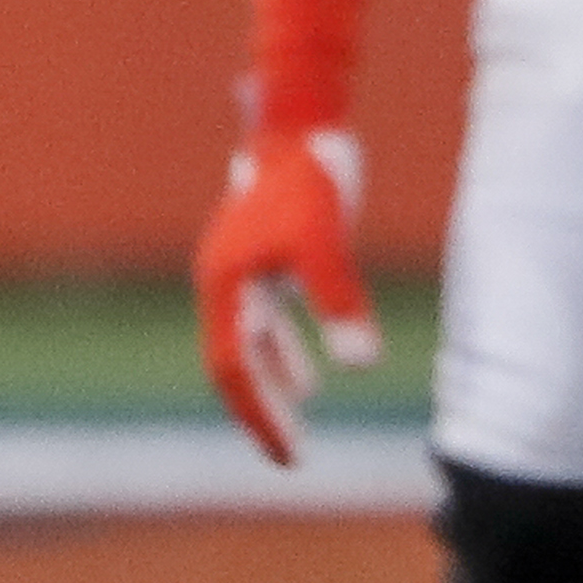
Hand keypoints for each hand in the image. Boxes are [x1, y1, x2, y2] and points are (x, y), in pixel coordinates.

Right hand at [196, 123, 379, 466]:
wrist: (298, 125)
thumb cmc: (309, 181)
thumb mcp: (325, 243)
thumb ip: (339, 303)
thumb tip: (360, 367)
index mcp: (224, 287)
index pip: (233, 369)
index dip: (259, 415)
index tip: (288, 454)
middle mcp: (221, 285)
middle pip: (231, 365)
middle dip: (259, 412)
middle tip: (289, 457)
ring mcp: (238, 272)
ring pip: (246, 345)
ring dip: (273, 384)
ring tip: (299, 421)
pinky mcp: (259, 259)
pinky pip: (264, 322)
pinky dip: (284, 351)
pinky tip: (314, 373)